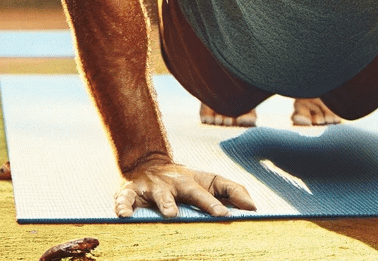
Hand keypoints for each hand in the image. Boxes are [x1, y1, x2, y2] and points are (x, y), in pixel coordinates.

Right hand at [114, 158, 254, 218]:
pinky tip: (123, 215)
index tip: (226, 216)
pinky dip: (123, 205)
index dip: (215, 203)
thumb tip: (254, 207)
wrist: (146, 161)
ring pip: (157, 194)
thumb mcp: (208, 181)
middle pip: (183, 189)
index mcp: (190, 182)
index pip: (205, 192)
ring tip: (169, 214)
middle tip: (195, 214)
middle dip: (194, 201)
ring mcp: (150, 187)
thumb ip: (232, 191)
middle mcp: (171, 182)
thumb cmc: (184, 180)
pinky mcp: (129, 191)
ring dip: (163, 203)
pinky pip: (125, 198)